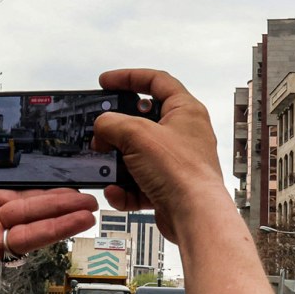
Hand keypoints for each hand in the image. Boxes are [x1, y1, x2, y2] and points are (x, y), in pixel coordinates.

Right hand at [92, 69, 225, 245]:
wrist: (194, 216)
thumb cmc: (181, 171)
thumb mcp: (136, 135)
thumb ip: (111, 123)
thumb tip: (102, 129)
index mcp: (186, 110)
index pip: (157, 81)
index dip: (129, 77)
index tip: (106, 82)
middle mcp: (183, 134)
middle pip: (142, 122)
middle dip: (117, 129)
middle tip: (100, 131)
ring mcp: (175, 162)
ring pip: (137, 155)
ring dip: (117, 162)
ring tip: (105, 166)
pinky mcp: (168, 187)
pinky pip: (138, 183)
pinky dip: (124, 188)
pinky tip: (117, 192)